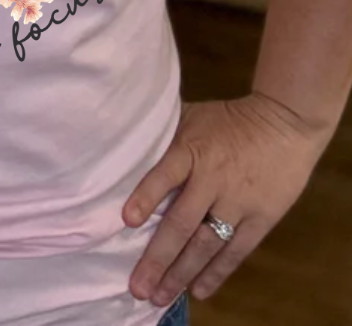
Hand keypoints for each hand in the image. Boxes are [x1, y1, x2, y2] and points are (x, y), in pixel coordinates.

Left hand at [122, 93, 330, 307]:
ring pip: (206, 244)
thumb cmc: (229, 119)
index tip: (127, 220)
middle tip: (138, 287)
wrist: (284, 122)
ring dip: (182, 273)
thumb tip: (128, 142)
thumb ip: (167, 135)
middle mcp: (213, 179)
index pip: (165, 174)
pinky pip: (236, 251)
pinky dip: (217, 273)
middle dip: (158, 257)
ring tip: (160, 296)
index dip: (146, 196)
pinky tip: (198, 291)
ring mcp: (238, 202)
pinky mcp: (261, 218)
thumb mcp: (193, 116)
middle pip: (182, 223)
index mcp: (191, 151)